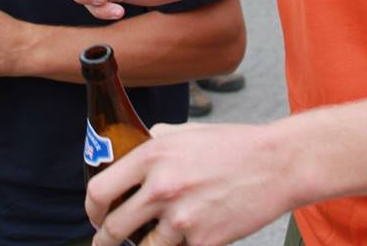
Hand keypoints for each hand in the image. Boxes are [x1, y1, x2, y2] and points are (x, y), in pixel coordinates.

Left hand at [86, 121, 292, 245]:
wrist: (275, 164)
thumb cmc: (231, 145)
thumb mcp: (185, 132)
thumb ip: (155, 141)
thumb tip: (134, 151)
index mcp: (153, 154)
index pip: (100, 189)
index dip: (91, 208)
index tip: (96, 215)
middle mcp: (162, 186)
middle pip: (114, 228)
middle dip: (106, 239)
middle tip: (106, 241)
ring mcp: (182, 218)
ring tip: (145, 243)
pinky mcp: (203, 242)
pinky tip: (183, 239)